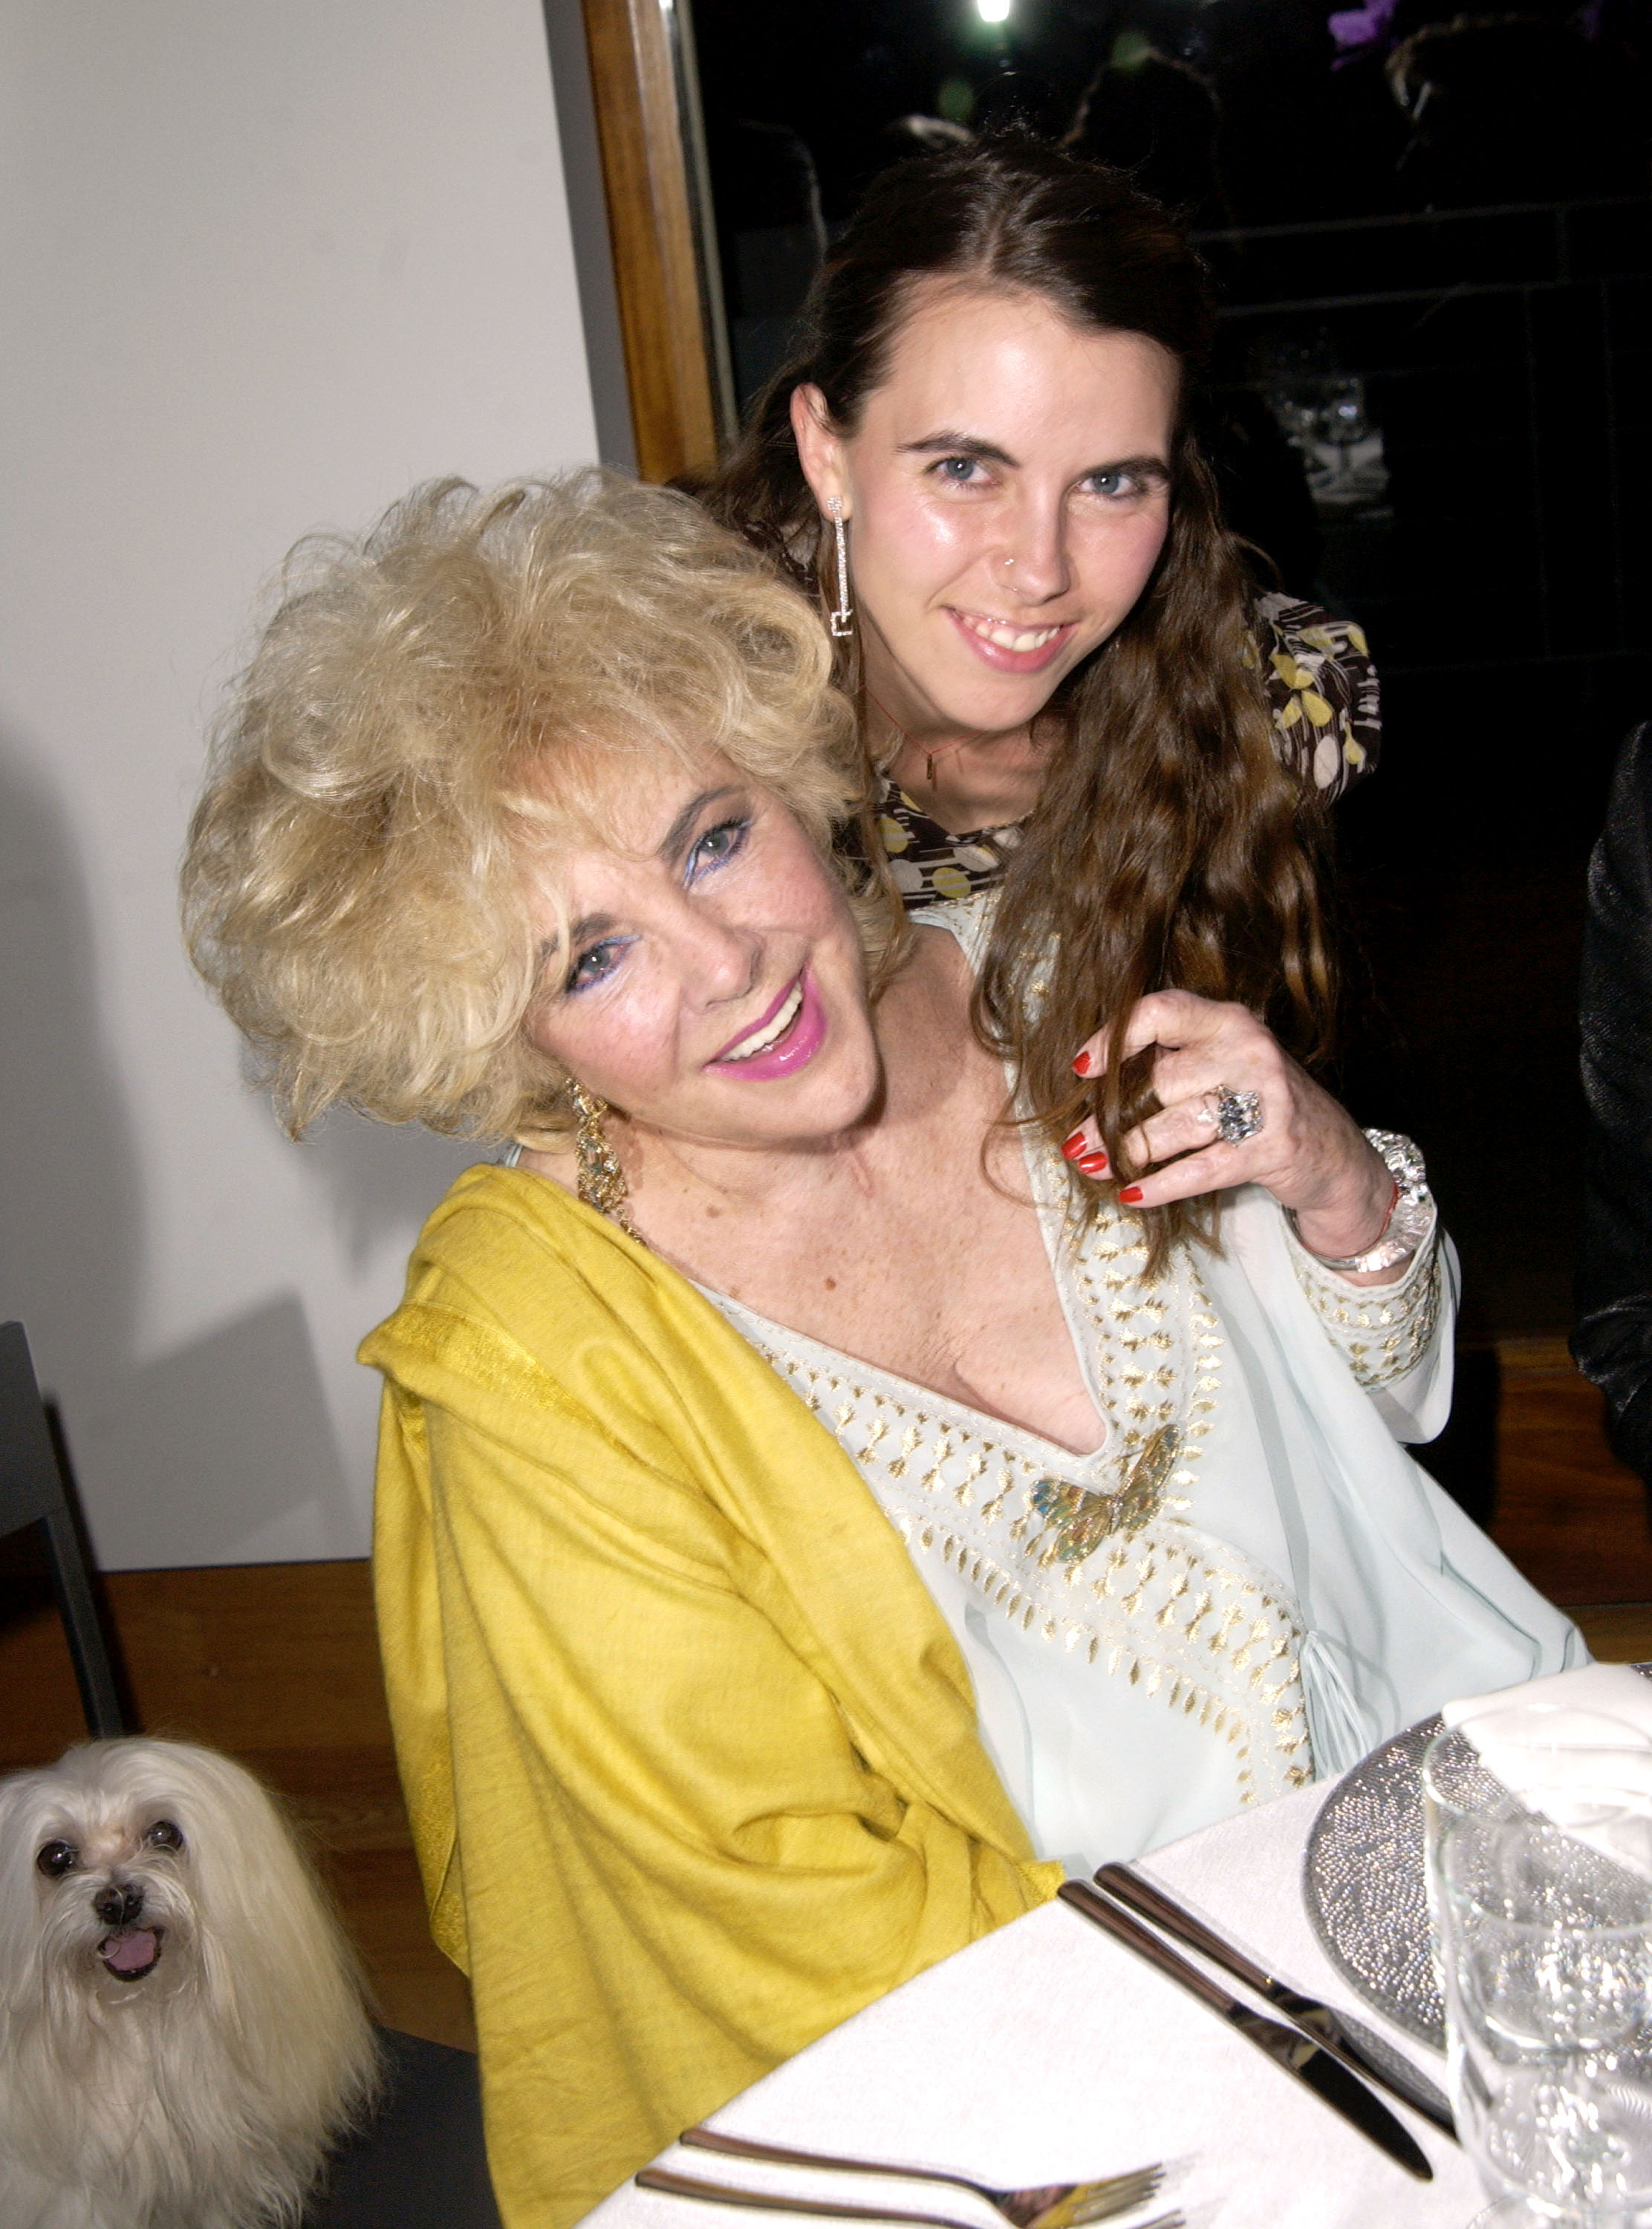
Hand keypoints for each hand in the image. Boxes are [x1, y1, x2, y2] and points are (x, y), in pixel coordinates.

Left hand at [1062, 991, 1396, 1270]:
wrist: (1333, 1153)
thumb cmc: (1259, 1102)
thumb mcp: (1224, 1063)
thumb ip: (1172, 1059)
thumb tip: (1094, 1085)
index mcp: (1228, 1020)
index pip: (1162, 1011)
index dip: (1115, 1038)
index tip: (1083, 1068)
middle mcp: (1248, 1050)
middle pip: (1160, 1080)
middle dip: (1109, 1117)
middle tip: (1077, 1142)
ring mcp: (1265, 1098)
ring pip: (1175, 1126)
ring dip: (1127, 1151)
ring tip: (1095, 1165)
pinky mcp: (1270, 1147)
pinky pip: (1201, 1169)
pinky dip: (1160, 1185)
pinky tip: (1131, 1194)